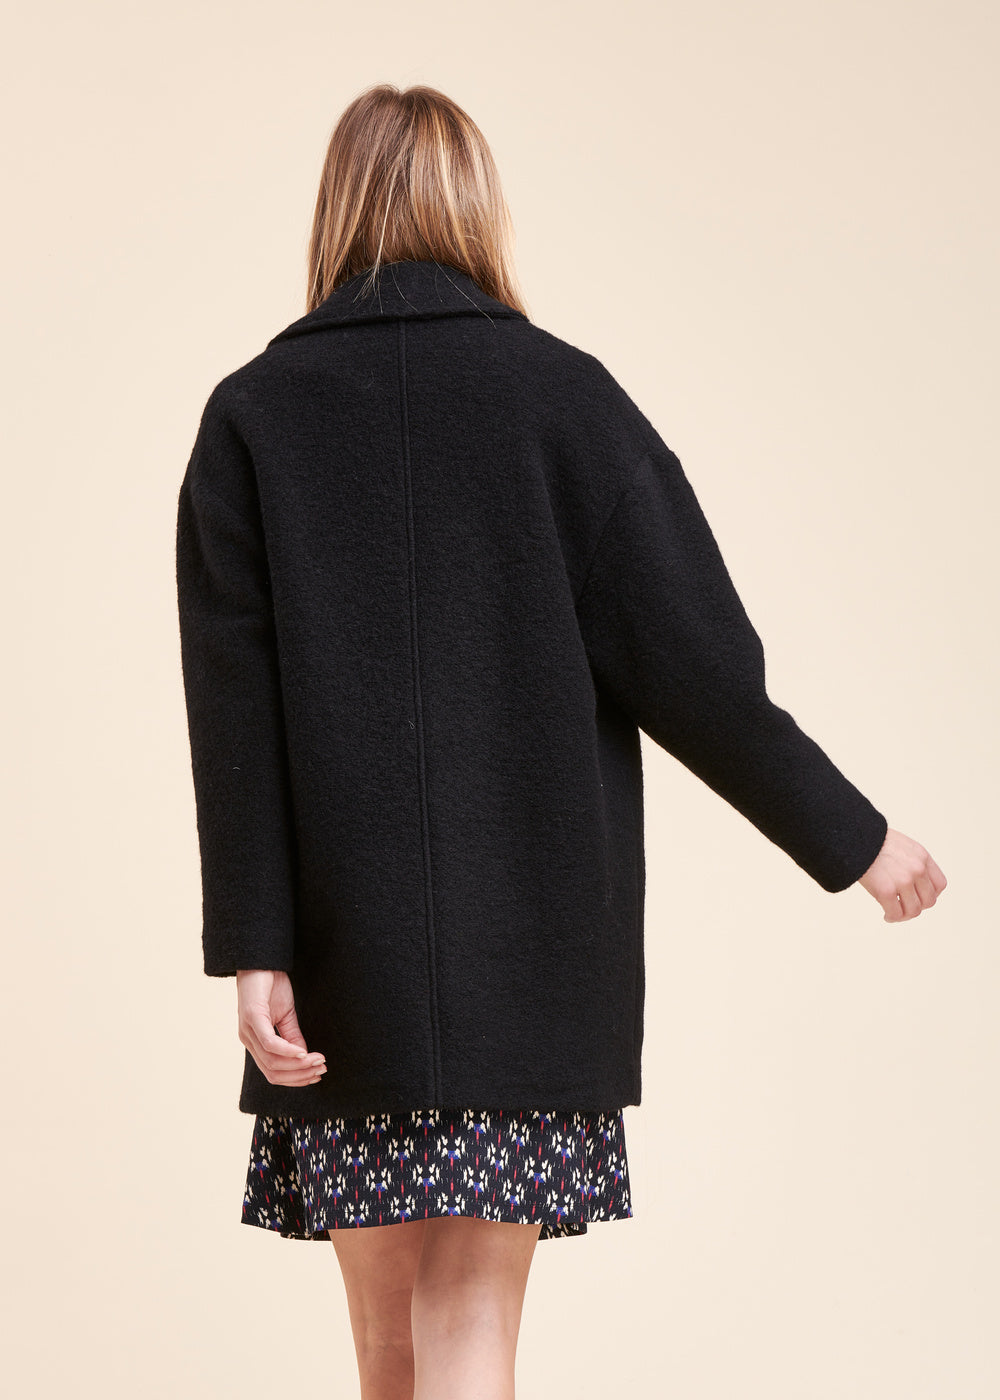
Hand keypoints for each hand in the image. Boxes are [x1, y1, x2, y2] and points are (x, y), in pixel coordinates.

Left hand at [236, 969, 326, 1086]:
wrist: (260, 960)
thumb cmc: (271, 985)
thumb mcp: (286, 1015)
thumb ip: (293, 1037)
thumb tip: (306, 1058)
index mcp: (255, 1042)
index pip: (273, 1072)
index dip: (296, 1079)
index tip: (318, 1074)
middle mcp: (248, 1040)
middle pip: (272, 1072)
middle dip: (299, 1076)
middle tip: (321, 1069)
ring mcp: (247, 1030)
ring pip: (272, 1061)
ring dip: (298, 1065)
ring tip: (318, 1061)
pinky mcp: (251, 1017)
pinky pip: (270, 1043)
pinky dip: (288, 1051)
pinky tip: (303, 1051)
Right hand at [856, 827, 946, 921]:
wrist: (853, 837)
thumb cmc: (871, 841)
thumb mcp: (901, 844)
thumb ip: (911, 860)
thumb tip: (912, 880)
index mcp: (922, 856)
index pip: (939, 884)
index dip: (930, 894)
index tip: (917, 896)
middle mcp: (917, 869)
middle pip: (929, 900)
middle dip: (917, 906)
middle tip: (903, 906)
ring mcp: (903, 881)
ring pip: (914, 910)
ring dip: (904, 915)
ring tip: (894, 913)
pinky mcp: (886, 891)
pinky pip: (896, 914)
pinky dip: (892, 918)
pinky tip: (886, 916)